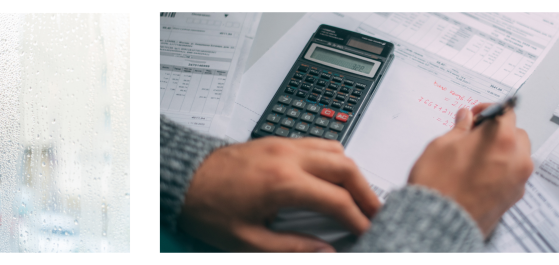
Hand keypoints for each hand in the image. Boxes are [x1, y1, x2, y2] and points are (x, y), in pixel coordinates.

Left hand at [180, 137, 380, 251]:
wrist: (182, 179)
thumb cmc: (206, 206)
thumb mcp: (248, 240)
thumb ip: (292, 248)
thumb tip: (324, 251)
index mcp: (281, 182)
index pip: (337, 200)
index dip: (359, 219)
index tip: (367, 231)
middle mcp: (286, 157)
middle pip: (346, 168)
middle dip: (367, 192)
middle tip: (375, 213)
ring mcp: (280, 145)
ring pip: (334, 149)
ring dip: (352, 173)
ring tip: (359, 196)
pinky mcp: (274, 141)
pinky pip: (316, 143)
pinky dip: (333, 159)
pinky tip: (333, 176)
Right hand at [407, 103, 532, 236]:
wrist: (439, 223)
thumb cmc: (438, 185)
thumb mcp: (441, 146)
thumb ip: (459, 129)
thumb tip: (465, 119)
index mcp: (502, 140)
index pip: (506, 113)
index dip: (488, 110)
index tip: (474, 115)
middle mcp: (518, 160)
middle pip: (516, 135)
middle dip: (498, 133)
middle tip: (473, 137)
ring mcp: (518, 181)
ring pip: (517, 157)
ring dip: (501, 152)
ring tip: (475, 160)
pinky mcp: (513, 199)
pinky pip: (512, 177)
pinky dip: (500, 172)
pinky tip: (478, 177)